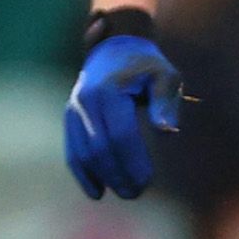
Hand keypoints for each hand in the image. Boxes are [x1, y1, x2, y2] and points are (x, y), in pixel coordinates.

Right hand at [65, 30, 184, 200]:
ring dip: (103, 177)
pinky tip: (97, 192)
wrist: (116, 46)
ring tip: (126, 192)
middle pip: (100, 148)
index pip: (121, 136)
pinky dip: (82, 173)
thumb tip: (168, 132)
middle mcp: (87, 100)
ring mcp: (74, 109)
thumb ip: (166, 103)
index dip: (134, 162)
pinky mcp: (70, 117)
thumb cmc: (147, 65)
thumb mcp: (165, 76)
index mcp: (110, 90)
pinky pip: (72, 150)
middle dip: (119, 175)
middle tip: (137, 192)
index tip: (148, 181)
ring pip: (84, 153)